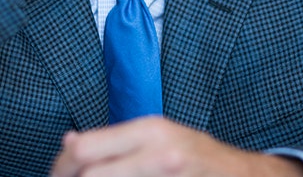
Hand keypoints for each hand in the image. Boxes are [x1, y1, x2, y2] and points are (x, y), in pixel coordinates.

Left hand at [50, 116, 302, 176]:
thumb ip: (115, 140)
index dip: (60, 167)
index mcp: (150, 130)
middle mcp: (158, 154)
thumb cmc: (197, 156)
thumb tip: (68, 142)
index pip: (84, 150)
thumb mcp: (157, 136)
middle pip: (88, 174)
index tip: (57, 175)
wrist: (245, 176)